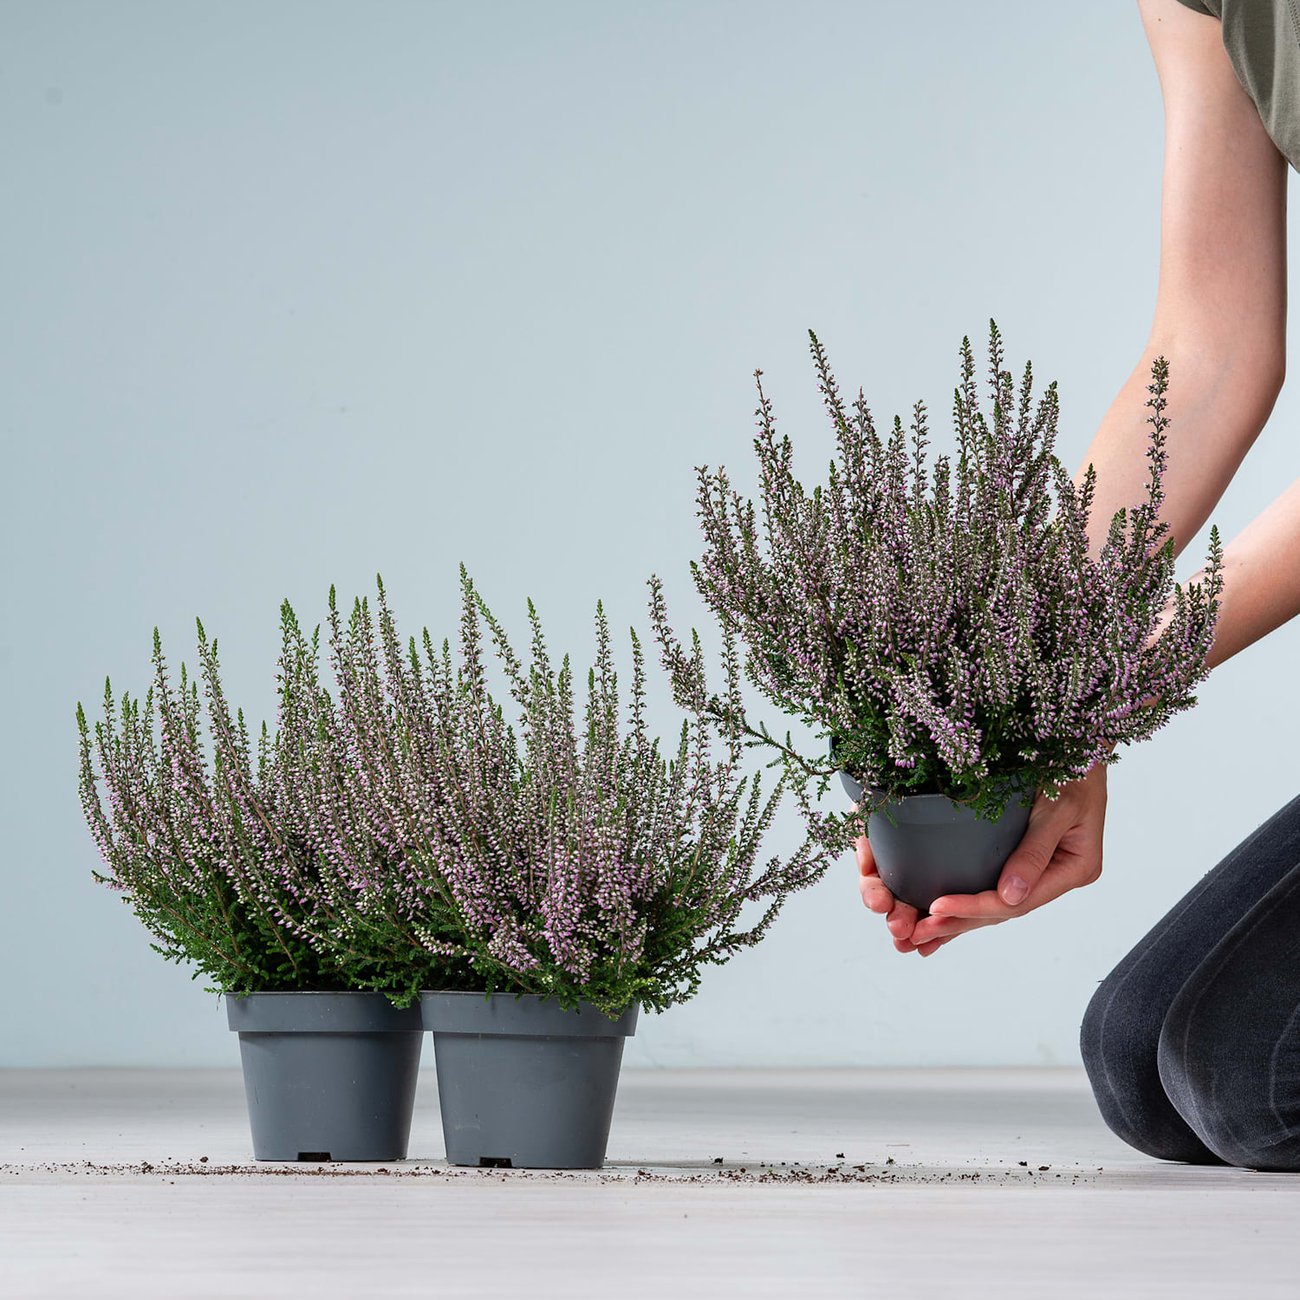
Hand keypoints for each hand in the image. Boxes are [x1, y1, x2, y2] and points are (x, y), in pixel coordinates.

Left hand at [856, 761, 1107, 955]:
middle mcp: (1058, 875)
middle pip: (1003, 910)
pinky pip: (993, 885)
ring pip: (996, 904)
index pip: (1018, 901)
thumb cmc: (1074, 765)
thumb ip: (1035, 851)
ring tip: (918, 936)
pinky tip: (938, 915)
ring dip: (958, 921)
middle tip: (914, 936)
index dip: (976, 906)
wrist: (1082, 739)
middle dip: (958, 923)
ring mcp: (1043, 870)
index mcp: (1074, 869)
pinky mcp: (1026, 859)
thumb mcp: (1059, 806)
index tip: (936, 907)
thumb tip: (1010, 897)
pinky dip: (967, 901)